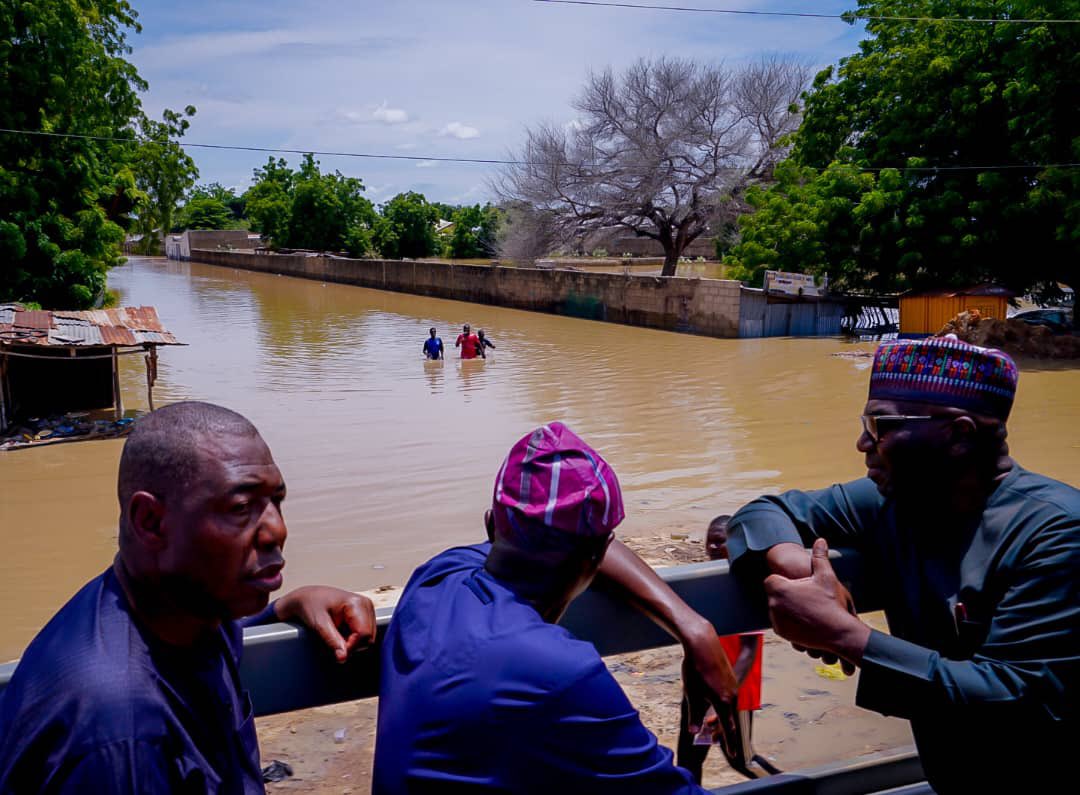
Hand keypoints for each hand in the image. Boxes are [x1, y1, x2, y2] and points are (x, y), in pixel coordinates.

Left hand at [275, 586, 376, 662]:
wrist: (307, 597)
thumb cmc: (310, 605)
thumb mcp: (318, 623)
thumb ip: (332, 641)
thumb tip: (343, 657)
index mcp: (358, 603)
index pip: (364, 634)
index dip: (351, 647)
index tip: (336, 652)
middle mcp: (366, 605)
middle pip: (368, 638)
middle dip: (351, 646)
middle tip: (333, 642)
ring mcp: (367, 610)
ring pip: (367, 639)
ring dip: (351, 644)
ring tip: (335, 635)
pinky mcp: (365, 616)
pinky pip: (363, 636)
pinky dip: (351, 640)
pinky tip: (340, 633)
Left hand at [680, 622, 738, 749]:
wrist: (702, 643)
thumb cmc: (695, 669)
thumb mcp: (691, 694)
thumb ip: (694, 715)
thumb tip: (694, 731)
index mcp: (723, 702)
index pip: (728, 728)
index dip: (729, 743)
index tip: (733, 754)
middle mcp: (732, 695)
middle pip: (729, 718)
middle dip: (722, 730)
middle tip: (715, 739)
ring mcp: (733, 685)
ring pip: (729, 706)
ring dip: (721, 716)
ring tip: (711, 721)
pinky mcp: (730, 676)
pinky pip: (728, 695)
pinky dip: (722, 703)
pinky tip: (712, 699)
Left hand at [764, 539, 868, 672]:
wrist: (838, 633)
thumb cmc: (832, 603)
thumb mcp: (826, 577)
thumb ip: (819, 557)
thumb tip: (821, 540)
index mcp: (780, 589)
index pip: (772, 580)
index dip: (784, 581)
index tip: (797, 584)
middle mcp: (773, 605)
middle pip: (774, 594)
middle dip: (786, 594)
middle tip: (804, 597)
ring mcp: (776, 620)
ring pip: (776, 608)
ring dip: (786, 607)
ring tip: (805, 608)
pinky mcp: (782, 632)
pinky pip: (780, 622)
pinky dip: (788, 620)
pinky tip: (804, 618)